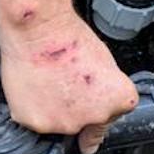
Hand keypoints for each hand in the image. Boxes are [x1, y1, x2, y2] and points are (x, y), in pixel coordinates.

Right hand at [0, 8, 138, 153]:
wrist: (36, 28)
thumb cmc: (67, 36)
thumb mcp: (103, 61)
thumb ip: (106, 93)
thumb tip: (96, 120)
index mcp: (120, 99)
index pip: (113, 113)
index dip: (97, 97)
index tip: (88, 88)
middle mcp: (95, 117)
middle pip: (85, 122)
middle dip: (76, 106)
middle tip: (64, 79)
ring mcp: (66, 124)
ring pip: (60, 123)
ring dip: (54, 109)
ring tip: (48, 81)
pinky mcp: (38, 124)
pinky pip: (37, 122)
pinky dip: (33, 109)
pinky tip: (35, 87)